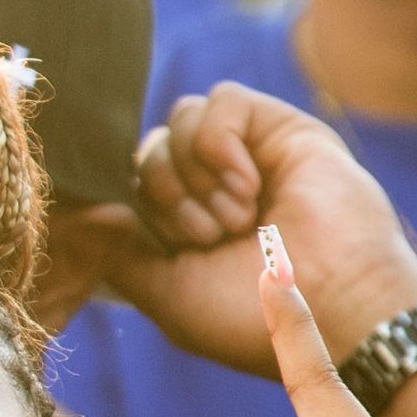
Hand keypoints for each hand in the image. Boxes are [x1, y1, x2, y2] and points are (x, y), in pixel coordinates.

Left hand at [105, 85, 416, 368]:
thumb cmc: (254, 317)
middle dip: (166, 197)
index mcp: (188, 223)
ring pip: (177, 120)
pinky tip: (248, 185)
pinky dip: (220, 144)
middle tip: (213, 236)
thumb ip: (118, 249)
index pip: (129, 183)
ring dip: (196, 175)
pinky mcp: (281, 129)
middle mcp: (215, 186)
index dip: (142, 211)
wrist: (335, 312)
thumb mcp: (167, 294)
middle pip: (147, 150)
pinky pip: (220, 99)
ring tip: (239, 217)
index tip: (180, 249)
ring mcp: (248, 156)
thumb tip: (82, 206)